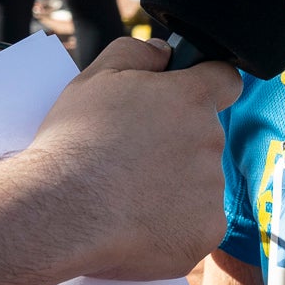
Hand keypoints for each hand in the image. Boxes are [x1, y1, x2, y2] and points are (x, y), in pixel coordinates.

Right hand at [24, 38, 240, 279]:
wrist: (59, 211)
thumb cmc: (74, 143)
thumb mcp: (95, 77)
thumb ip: (137, 53)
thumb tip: (163, 53)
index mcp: (190, 99)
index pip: (225, 80)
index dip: (207, 86)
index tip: (183, 100)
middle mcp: (209, 140)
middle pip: (204, 136)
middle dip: (176, 144)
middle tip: (132, 157)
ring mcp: (211, 189)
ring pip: (199, 182)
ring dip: (173, 186)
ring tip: (126, 195)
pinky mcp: (206, 231)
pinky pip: (196, 223)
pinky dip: (172, 225)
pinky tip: (136, 224)